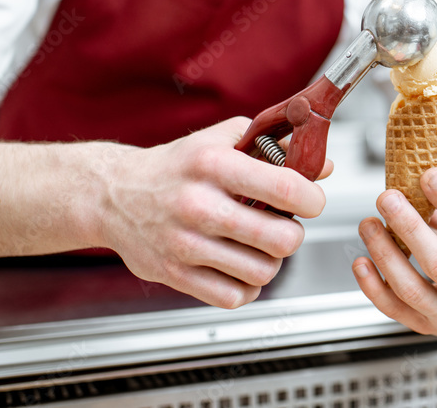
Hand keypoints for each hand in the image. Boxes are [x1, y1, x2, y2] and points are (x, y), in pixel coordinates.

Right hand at [96, 117, 328, 308]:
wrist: (113, 194)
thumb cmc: (177, 166)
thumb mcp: (223, 141)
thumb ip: (276, 148)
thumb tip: (323, 166)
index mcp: (213, 164)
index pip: (286, 188)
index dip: (312, 199)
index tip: (310, 201)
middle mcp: (198, 204)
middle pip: (282, 239)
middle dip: (293, 234)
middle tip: (283, 226)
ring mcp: (184, 243)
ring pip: (263, 272)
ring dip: (271, 261)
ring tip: (259, 246)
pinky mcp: (173, 274)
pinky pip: (234, 296)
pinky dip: (246, 286)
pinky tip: (239, 266)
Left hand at [353, 168, 436, 339]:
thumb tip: (416, 189)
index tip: (430, 175)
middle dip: (410, 227)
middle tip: (388, 198)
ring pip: (411, 289)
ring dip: (385, 253)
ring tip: (369, 224)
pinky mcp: (427, 329)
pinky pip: (393, 310)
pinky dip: (372, 286)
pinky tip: (361, 261)